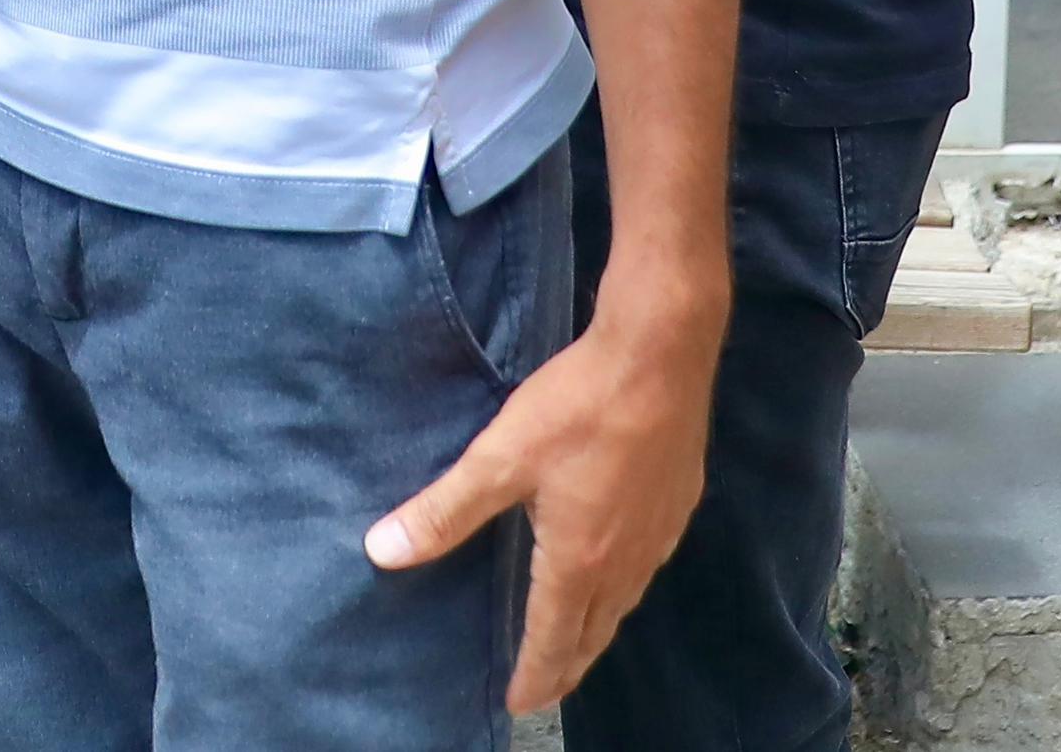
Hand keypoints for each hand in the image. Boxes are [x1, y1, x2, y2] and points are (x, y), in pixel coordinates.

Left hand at [365, 288, 723, 711]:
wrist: (660, 356)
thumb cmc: (576, 408)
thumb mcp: (499, 458)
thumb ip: (444, 510)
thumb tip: (381, 553)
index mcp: (580, 560)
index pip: (554, 638)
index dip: (534, 676)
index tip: (517, 704)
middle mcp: (626, 562)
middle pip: (594, 632)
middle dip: (566, 666)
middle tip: (543, 689)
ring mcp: (659, 536)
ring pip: (623, 603)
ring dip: (595, 630)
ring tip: (572, 641)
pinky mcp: (678, 506)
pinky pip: (645, 570)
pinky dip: (620, 592)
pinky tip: (612, 573)